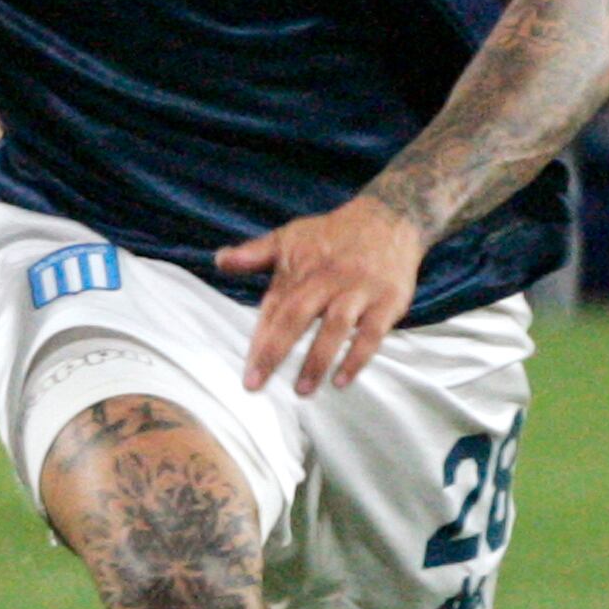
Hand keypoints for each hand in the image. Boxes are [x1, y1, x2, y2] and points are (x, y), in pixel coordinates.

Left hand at [217, 196, 427, 396]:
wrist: (390, 217)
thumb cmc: (332, 234)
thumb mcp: (290, 236)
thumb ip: (254, 253)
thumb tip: (219, 261)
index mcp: (300, 268)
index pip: (274, 307)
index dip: (259, 339)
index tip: (247, 370)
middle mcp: (327, 280)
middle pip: (297, 316)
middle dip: (275, 351)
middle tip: (256, 384)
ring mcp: (358, 291)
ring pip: (335, 326)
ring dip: (317, 360)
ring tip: (302, 390)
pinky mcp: (387, 302)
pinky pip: (372, 334)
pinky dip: (357, 358)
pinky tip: (341, 381)